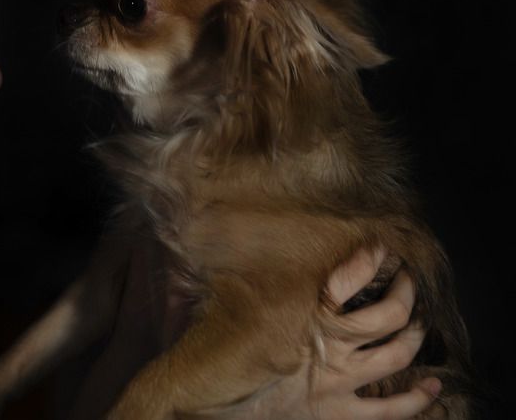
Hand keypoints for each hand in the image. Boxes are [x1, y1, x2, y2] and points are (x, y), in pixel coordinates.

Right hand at [225, 248, 441, 419]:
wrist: (210, 402)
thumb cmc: (216, 354)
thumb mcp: (229, 306)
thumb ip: (250, 281)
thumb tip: (233, 242)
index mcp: (304, 316)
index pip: (349, 279)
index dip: (368, 259)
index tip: (379, 247)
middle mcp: (330, 347)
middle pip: (388, 316)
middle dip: (404, 294)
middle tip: (406, 280)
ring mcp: (339, 382)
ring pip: (397, 355)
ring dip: (414, 336)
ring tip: (419, 322)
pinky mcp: (340, 413)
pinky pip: (391, 409)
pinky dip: (417, 398)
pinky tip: (434, 386)